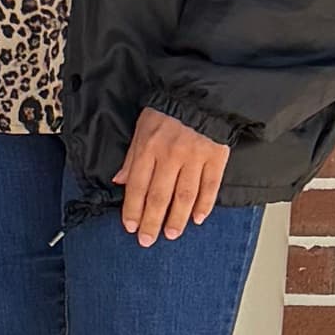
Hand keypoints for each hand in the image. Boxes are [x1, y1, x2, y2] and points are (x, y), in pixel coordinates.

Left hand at [116, 106, 231, 247]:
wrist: (200, 94)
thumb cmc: (168, 110)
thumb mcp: (141, 128)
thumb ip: (131, 157)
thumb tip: (119, 181)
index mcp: (149, 148)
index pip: (137, 186)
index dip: (132, 209)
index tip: (130, 226)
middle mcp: (171, 155)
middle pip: (159, 196)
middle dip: (152, 222)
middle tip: (147, 239)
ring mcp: (195, 157)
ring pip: (184, 195)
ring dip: (177, 218)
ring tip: (171, 234)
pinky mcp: (216, 157)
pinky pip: (210, 186)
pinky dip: (205, 204)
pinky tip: (198, 218)